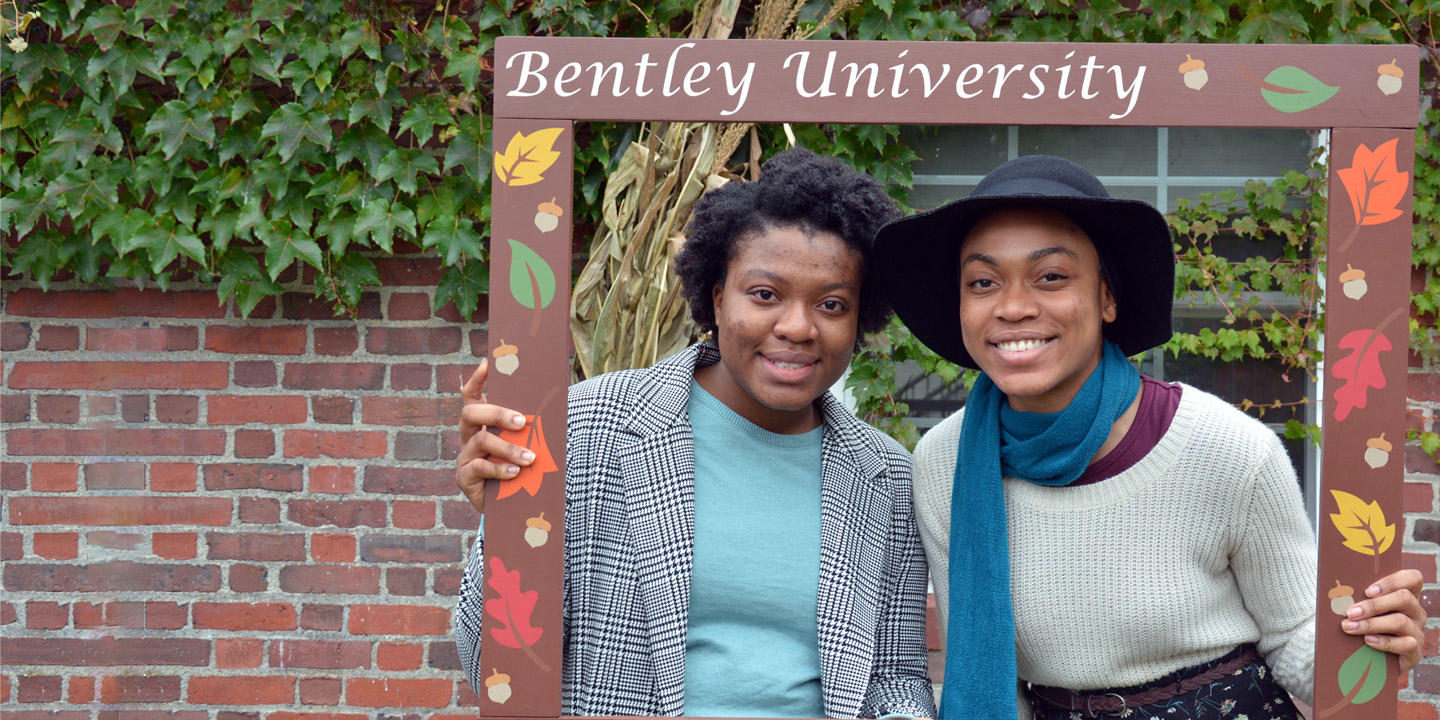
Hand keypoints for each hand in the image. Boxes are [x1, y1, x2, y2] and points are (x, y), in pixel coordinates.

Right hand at [454, 359, 533, 512]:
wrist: (514, 506)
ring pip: (480, 440)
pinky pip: (479, 467)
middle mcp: (469, 436)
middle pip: (470, 412)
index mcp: (482, 423)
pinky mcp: (464, 478)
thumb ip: (530, 427)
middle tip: (522, 422)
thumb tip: (553, 403)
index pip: (472, 395)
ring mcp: (465, 457)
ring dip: (508, 447)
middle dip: (497, 413)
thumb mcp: (527, 444)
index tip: (488, 363)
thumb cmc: (523, 469)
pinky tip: (515, 473)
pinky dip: (499, 469)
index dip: (477, 379)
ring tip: (530, 457)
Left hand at [1341, 568, 1427, 672]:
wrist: (1373, 662)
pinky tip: (1368, 641)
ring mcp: (1417, 632)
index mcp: (1406, 596)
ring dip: (1372, 623)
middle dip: (1374, 605)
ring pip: (1400, 621)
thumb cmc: (1366, 628)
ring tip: (1350, 627)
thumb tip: (1337, 593)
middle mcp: (1415, 612)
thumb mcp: (1364, 611)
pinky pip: (1405, 644)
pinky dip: (1384, 642)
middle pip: (1404, 598)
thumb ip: (1359, 599)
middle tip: (1350, 612)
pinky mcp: (1415, 652)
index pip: (1413, 578)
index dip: (1392, 581)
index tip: (1367, 591)